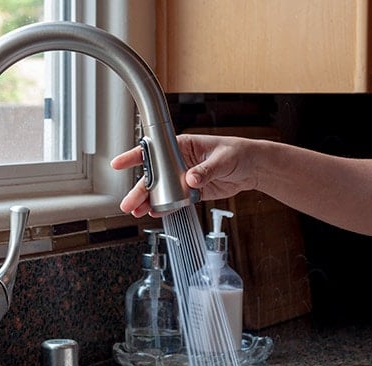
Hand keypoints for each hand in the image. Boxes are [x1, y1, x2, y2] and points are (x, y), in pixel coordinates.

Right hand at [110, 134, 254, 216]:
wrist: (252, 168)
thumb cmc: (237, 153)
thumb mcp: (221, 159)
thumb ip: (204, 171)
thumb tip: (191, 180)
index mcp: (182, 145)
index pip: (154, 150)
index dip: (134, 157)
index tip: (119, 164)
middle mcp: (179, 162)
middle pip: (154, 176)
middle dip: (140, 190)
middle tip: (128, 203)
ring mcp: (183, 177)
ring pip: (161, 190)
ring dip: (149, 201)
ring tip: (136, 212)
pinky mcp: (191, 192)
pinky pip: (174, 200)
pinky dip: (165, 207)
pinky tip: (155, 213)